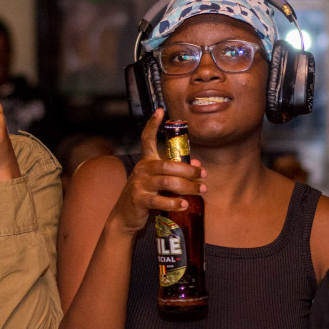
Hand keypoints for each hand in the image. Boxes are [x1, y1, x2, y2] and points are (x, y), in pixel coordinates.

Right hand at [106, 108, 205, 235]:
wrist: (125, 217)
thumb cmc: (145, 197)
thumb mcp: (158, 182)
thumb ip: (176, 172)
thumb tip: (198, 164)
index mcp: (146, 162)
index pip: (146, 139)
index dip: (152, 124)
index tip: (160, 111)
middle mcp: (142, 170)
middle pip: (168, 164)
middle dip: (189, 170)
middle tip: (203, 175)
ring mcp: (139, 184)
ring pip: (168, 182)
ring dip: (187, 186)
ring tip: (201, 190)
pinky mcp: (139, 200)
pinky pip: (159, 200)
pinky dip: (174, 203)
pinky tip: (184, 204)